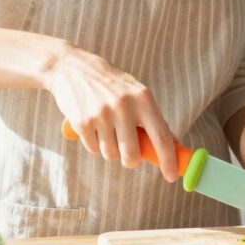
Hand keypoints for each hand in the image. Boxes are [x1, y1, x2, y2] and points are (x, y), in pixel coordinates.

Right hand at [43, 43, 179, 181]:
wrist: (71, 68)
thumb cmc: (110, 84)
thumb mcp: (136, 92)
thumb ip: (152, 118)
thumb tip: (173, 144)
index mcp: (143, 98)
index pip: (161, 136)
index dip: (168, 160)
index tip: (172, 176)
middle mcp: (123, 106)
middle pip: (132, 155)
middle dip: (130, 161)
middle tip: (128, 155)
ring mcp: (101, 115)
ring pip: (111, 155)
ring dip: (110, 150)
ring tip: (106, 130)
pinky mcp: (82, 122)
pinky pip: (93, 149)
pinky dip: (94, 144)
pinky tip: (92, 125)